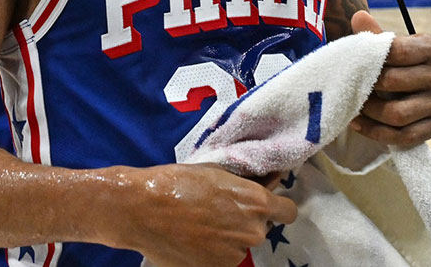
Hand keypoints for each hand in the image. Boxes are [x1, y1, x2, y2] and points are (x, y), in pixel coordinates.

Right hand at [108, 163, 296, 266]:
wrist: (142, 209)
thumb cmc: (177, 182)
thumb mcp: (216, 172)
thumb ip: (244, 182)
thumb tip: (266, 180)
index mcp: (256, 203)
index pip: (288, 211)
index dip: (278, 208)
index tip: (265, 206)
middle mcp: (252, 231)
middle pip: (260, 229)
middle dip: (244, 221)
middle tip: (218, 212)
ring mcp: (235, 254)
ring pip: (239, 245)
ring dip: (227, 238)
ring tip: (200, 226)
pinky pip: (222, 258)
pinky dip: (212, 252)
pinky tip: (192, 239)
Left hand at [346, 11, 430, 146]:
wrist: (417, 88)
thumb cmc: (398, 64)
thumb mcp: (388, 47)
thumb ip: (374, 35)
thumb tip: (358, 16)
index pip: (396, 51)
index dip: (370, 58)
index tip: (352, 64)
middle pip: (394, 83)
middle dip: (365, 87)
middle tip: (347, 88)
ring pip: (398, 114)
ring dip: (369, 113)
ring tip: (352, 107)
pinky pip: (406, 136)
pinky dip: (377, 132)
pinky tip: (358, 124)